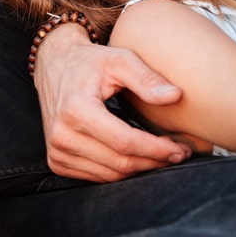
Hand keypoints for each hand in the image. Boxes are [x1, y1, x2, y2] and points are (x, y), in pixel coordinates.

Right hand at [35, 23, 188, 181]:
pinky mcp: (57, 161)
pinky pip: (97, 176)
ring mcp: (57, 151)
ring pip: (111, 175)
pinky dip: (121, 170)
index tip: (181, 149)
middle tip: (179, 153)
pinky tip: (137, 157)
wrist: (55, 65)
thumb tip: (175, 96)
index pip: (125, 142)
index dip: (156, 149)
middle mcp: (62, 135)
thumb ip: (147, 78)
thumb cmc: (90, 61)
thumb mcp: (120, 59)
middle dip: (154, 161)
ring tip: (162, 155)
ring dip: (140, 168)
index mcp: (76, 110)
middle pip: (120, 162)